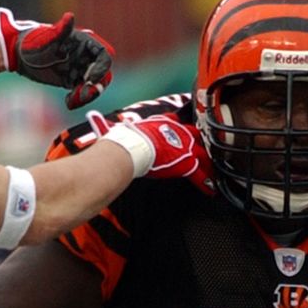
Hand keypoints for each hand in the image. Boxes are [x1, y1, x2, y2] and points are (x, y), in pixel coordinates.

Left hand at [0, 7, 114, 108]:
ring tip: (73, 100)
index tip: (90, 79)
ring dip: (88, 95)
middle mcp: (85, 55)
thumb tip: (70, 16)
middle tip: (83, 93)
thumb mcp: (46, 37)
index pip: (103, 55)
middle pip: (103, 73)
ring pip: (94, 85)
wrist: (17, 55)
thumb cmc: (31, 42)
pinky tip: (68, 102)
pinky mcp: (72, 80)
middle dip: (96, 85)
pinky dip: (78, 99)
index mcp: (84, 42)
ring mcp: (79, 68)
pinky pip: (82, 92)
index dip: (101, 68)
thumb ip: (60, 30)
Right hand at [89, 112, 213, 188]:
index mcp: (160, 123)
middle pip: (195, 135)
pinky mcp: (185, 162)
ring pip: (202, 154)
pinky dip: (206, 182)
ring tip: (216, 169)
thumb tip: (91, 118)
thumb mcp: (116, 129)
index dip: (181, 125)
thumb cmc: (123, 139)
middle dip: (202, 141)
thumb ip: (107, 126)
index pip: (175, 121)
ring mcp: (183, 147)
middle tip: (211, 147)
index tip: (187, 128)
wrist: (131, 148)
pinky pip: (200, 174)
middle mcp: (175, 132)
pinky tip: (212, 189)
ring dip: (208, 162)